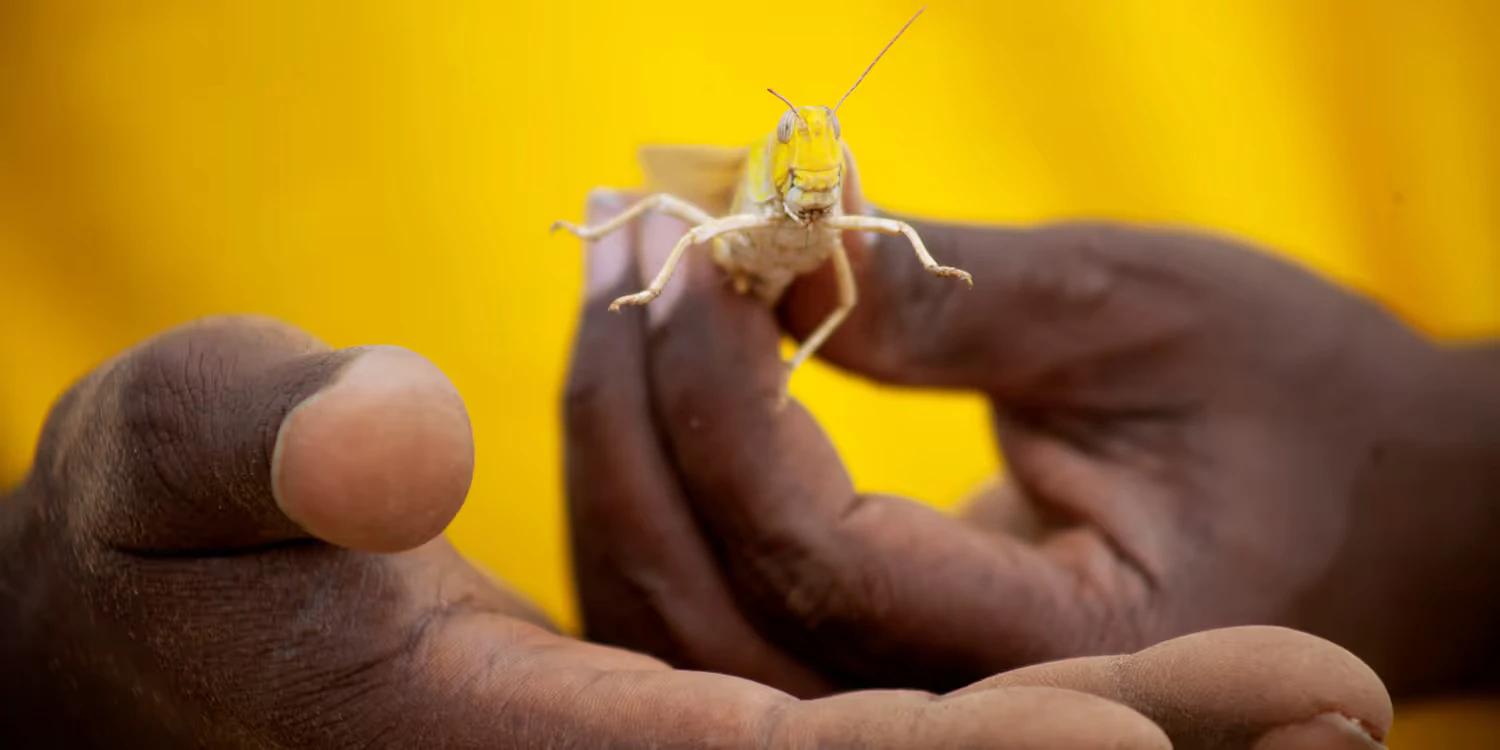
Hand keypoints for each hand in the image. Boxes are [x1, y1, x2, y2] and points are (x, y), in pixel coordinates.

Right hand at [4, 316, 1262, 749]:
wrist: (134, 620)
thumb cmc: (135, 534)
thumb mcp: (158, 455)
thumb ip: (259, 449)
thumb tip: (401, 439)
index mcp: (483, 742)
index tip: (1130, 741)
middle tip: (1336, 709)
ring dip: (1107, 730)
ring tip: (1316, 704)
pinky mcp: (664, 725)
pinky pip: (858, 727)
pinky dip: (1005, 712)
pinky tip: (1141, 691)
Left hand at [563, 190, 1408, 747]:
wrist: (1354, 506)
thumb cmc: (1286, 401)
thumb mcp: (1144, 315)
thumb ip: (949, 299)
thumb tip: (763, 243)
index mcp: (1072, 660)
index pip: (816, 556)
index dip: (727, 395)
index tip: (703, 243)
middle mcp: (965, 725)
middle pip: (703, 611)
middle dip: (632, 411)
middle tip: (633, 233)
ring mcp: (897, 715)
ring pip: (671, 624)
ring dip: (618, 440)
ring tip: (626, 272)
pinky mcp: (858, 669)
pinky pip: (699, 602)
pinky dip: (653, 480)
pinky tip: (650, 362)